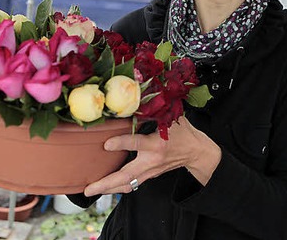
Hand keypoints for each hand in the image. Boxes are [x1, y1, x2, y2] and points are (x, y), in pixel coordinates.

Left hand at [83, 117, 220, 196]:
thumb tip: (138, 95)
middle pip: (126, 175)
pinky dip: (118, 186)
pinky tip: (106, 187)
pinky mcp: (150, 175)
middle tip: (89, 189)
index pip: (136, 143)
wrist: (197, 152)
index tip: (106, 144)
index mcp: (157, 144)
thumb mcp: (172, 117)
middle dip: (106, 184)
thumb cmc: (184, 132)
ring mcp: (151, 171)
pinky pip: (132, 183)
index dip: (121, 143)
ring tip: (91, 190)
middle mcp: (152, 160)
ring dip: (109, 189)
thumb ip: (154, 109)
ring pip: (128, 184)